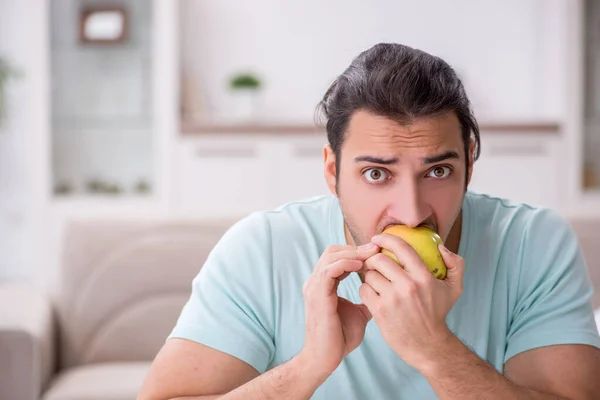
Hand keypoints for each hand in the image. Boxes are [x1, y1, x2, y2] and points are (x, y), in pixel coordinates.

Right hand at [301, 243, 379, 376]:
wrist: (325, 358)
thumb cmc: (340, 339)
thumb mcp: (359, 313)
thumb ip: (367, 300)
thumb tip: (383, 292)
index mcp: (324, 284)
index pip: (338, 257)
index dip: (357, 252)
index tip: (377, 252)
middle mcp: (316, 281)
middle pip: (333, 251)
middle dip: (356, 248)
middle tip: (376, 248)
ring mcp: (314, 287)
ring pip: (331, 256)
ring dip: (353, 252)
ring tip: (372, 253)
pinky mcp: (317, 294)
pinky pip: (329, 270)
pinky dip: (345, 263)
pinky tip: (360, 265)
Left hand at [359, 233, 463, 372]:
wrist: (427, 345)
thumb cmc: (438, 313)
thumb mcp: (454, 288)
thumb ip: (455, 264)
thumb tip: (440, 246)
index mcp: (423, 277)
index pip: (401, 247)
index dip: (386, 238)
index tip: (378, 238)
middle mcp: (407, 286)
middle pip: (379, 259)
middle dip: (373, 258)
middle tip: (374, 263)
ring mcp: (392, 299)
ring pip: (370, 275)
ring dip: (370, 275)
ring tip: (376, 281)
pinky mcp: (379, 311)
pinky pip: (364, 290)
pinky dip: (366, 290)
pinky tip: (373, 294)